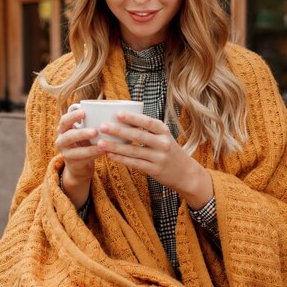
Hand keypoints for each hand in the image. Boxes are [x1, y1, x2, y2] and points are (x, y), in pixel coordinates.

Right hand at [54, 109, 103, 207]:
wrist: (79, 165)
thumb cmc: (85, 142)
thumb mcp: (85, 131)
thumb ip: (91, 122)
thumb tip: (113, 107)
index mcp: (64, 130)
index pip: (64, 120)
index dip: (73, 116)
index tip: (84, 111)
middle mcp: (62, 141)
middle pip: (68, 136)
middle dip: (81, 133)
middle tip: (94, 131)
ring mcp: (66, 153)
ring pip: (76, 151)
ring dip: (90, 148)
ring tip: (102, 144)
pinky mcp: (73, 164)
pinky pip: (84, 159)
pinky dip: (95, 155)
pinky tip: (104, 151)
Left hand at [97, 112, 213, 208]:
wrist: (185, 173)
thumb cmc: (169, 151)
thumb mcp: (164, 137)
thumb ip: (148, 130)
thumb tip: (123, 120)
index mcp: (164, 131)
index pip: (147, 122)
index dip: (133, 118)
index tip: (117, 113)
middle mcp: (163, 143)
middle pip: (138, 135)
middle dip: (119, 130)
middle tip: (103, 127)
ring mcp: (159, 157)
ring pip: (134, 151)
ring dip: (116, 146)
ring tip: (100, 143)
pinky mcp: (154, 170)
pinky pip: (135, 163)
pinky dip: (121, 159)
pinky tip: (110, 155)